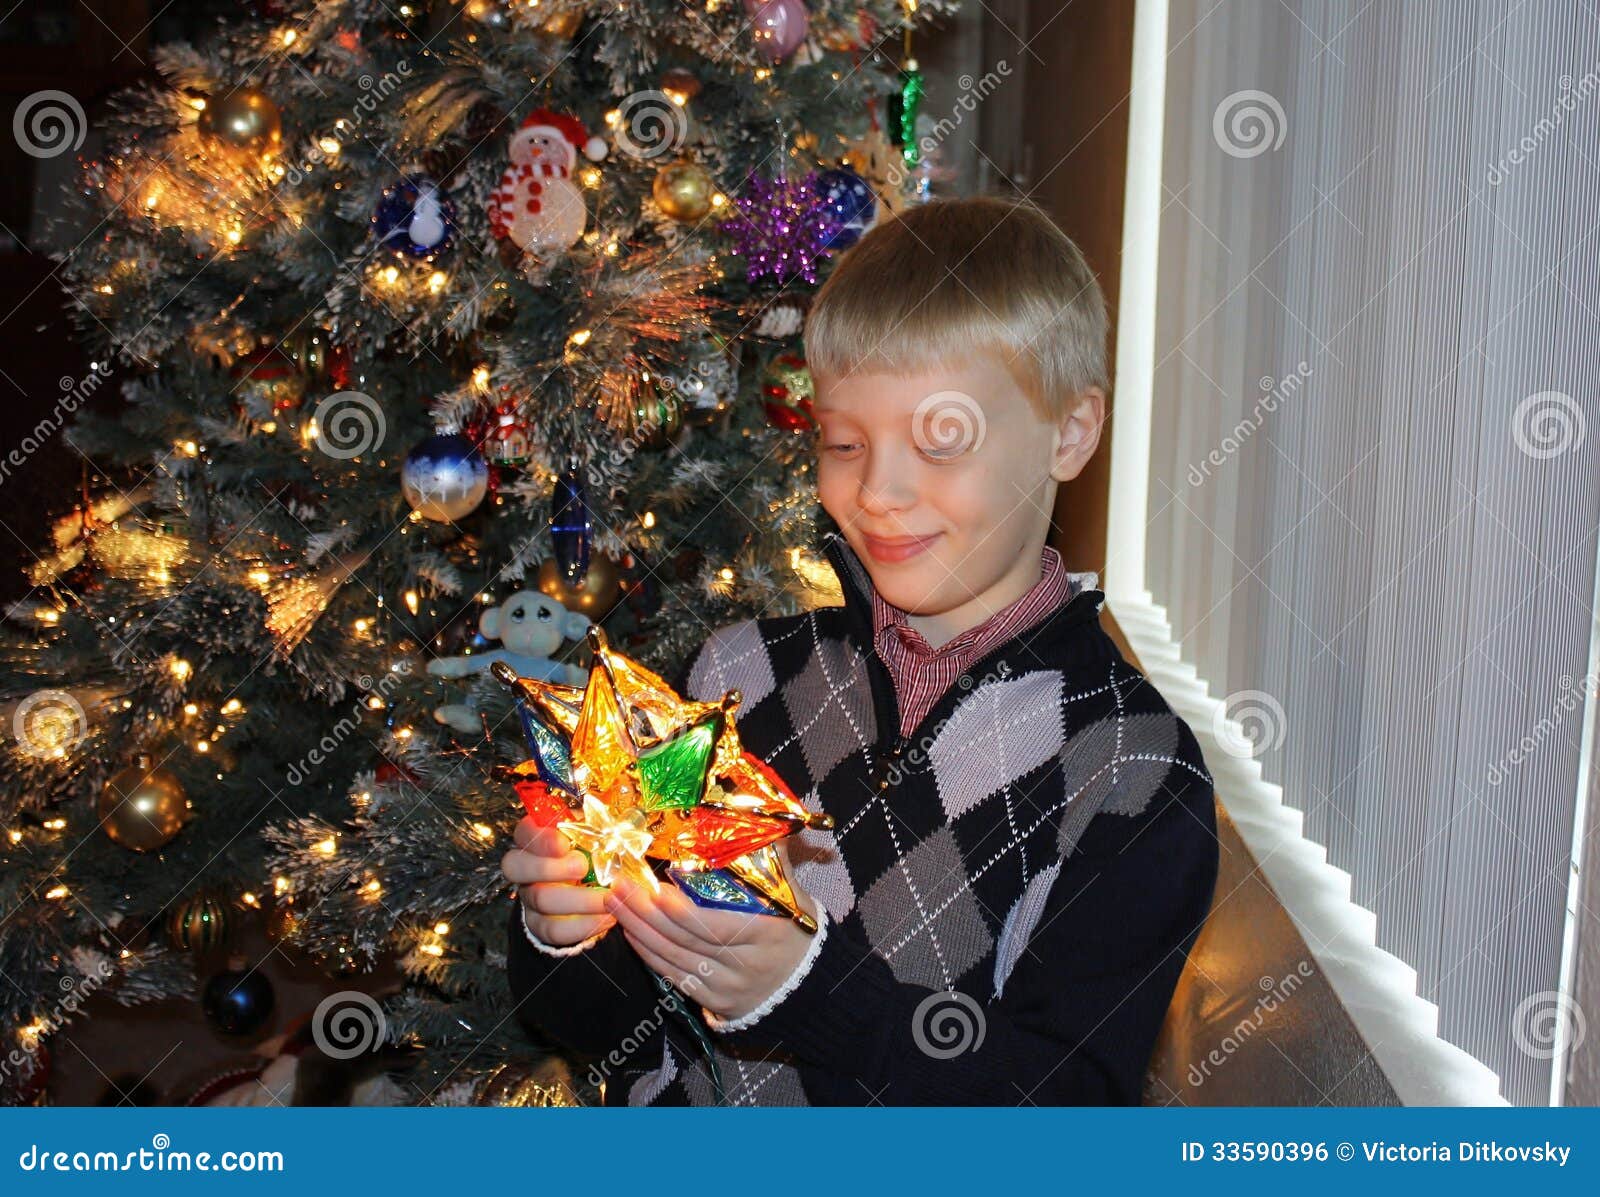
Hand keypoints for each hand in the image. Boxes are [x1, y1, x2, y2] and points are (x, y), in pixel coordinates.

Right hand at [500, 815, 615, 947]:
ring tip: (607, 897)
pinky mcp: (539, 924)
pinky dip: (583, 925)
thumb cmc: (591, 852)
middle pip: (516, 866)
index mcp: (533, 839)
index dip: (541, 839)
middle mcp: (524, 868)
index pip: (524, 833)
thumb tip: (610, 828)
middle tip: (583, 867)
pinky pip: (553, 930)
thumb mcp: (592, 833)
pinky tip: (607, 917)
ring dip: (579, 899)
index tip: (564, 843)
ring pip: (540, 900)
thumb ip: (593, 827)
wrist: (590, 887)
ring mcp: (528, 897)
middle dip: (549, 868)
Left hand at [603, 857, 818, 1021]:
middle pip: (685, 940)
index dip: (679, 911)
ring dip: (639, 931)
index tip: (654, 888)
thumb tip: (749, 812)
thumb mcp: (789, 892)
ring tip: (615, 904)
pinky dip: (649, 955)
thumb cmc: (793, 926)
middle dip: (645, 914)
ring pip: (674, 959)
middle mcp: (746, 963)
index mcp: (767, 932)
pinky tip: (632, 933)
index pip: (713, 925)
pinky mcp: (715, 1002)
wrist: (808, 981)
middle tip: (618, 887)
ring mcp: (729, 986)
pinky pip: (674, 978)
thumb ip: (769, 856)